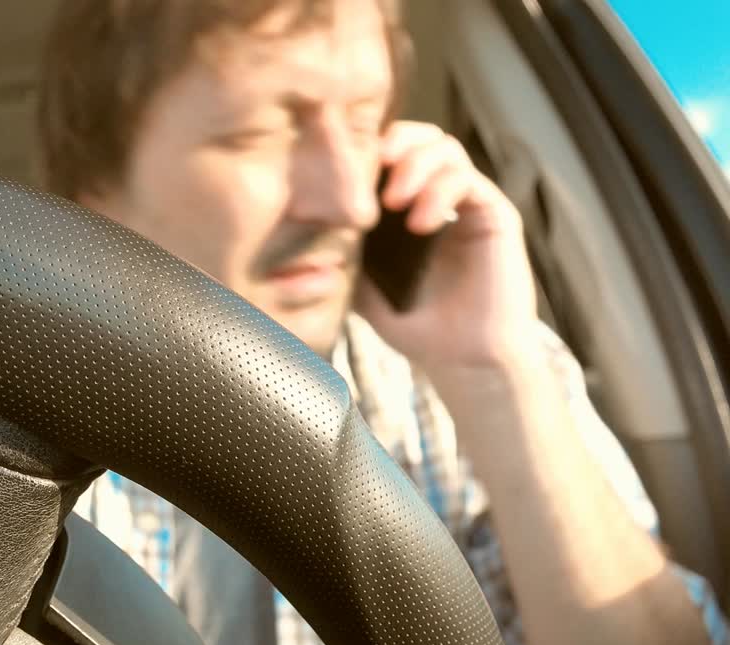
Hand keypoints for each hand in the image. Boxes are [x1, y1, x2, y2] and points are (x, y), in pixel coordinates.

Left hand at [354, 121, 538, 374]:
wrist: (461, 359)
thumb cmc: (413, 323)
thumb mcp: (362, 281)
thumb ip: (342, 248)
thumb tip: (298, 225)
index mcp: (409, 204)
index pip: (391, 153)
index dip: (367, 151)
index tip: (340, 170)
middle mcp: (441, 195)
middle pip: (420, 137)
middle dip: (393, 143)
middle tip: (370, 170)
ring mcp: (470, 202)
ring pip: (445, 148)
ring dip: (414, 166)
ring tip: (392, 202)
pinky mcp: (494, 214)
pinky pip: (468, 180)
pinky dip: (440, 192)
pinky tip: (420, 223)